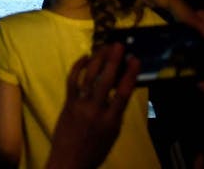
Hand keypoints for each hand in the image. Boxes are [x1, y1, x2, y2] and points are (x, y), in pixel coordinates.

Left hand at [45, 42, 140, 168]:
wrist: (69, 162)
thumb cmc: (95, 150)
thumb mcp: (113, 134)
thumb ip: (116, 112)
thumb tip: (121, 89)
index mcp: (111, 121)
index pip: (123, 93)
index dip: (130, 74)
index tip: (135, 59)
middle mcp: (95, 110)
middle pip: (105, 81)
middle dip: (113, 61)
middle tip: (119, 45)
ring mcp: (79, 105)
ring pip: (88, 77)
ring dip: (97, 60)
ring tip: (104, 47)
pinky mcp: (67, 103)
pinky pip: (72, 81)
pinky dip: (78, 68)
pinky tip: (85, 58)